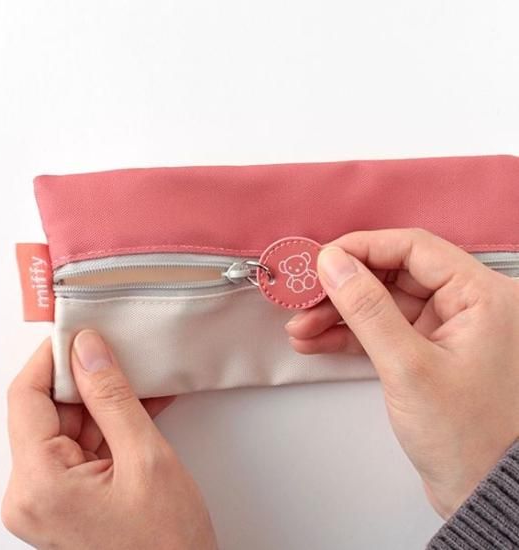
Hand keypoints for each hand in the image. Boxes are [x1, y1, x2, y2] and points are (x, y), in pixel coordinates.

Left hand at [2, 331, 216, 548]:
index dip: (51, 358)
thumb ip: (112, 397)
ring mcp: (48, 498)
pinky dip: (111, 424)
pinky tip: (141, 406)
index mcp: (38, 484)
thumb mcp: (145, 456)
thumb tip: (88, 349)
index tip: (78, 331)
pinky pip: (83, 446)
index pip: (26, 398)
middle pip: (48, 412)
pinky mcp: (67, 499)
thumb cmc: (167, 542)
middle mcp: (31, 493)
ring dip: (106, 402)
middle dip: (87, 380)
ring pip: (69, 426)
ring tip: (142, 380)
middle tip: (121, 352)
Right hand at [286, 228, 518, 518]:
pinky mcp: (425, 352)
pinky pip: (381, 330)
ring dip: (338, 313)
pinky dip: (348, 335)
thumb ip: (368, 309)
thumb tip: (334, 264)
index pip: (414, 248)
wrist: (481, 492)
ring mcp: (444, 329)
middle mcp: (465, 305)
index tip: (322, 259)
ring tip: (300, 326)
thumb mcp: (409, 367)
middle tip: (303, 296)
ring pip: (381, 304)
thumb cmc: (468, 436)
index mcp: (481, 295)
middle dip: (342, 288)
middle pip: (392, 275)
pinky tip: (316, 340)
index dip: (363, 248)